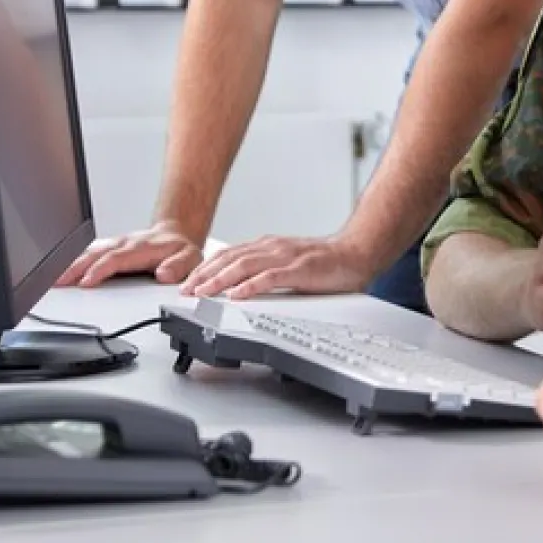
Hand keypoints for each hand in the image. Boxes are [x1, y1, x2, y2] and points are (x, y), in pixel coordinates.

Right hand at [56, 220, 203, 287]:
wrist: (176, 236)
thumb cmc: (179, 250)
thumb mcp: (189, 258)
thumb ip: (178, 266)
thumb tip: (163, 274)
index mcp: (140, 248)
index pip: (115, 259)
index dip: (99, 270)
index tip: (85, 282)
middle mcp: (124, 245)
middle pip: (95, 254)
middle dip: (75, 267)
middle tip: (57, 282)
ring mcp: (114, 246)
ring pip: (88, 253)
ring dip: (70, 265)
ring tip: (52, 280)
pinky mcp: (109, 249)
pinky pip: (89, 254)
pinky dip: (73, 262)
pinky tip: (61, 274)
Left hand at [178, 233, 380, 300]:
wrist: (357, 253)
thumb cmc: (325, 263)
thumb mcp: (287, 263)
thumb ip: (264, 270)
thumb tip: (237, 285)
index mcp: (268, 246)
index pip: (228, 255)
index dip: (205, 268)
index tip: (187, 283)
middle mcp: (273, 247)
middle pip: (230, 259)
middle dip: (204, 275)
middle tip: (185, 291)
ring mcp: (287, 257)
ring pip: (245, 266)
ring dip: (220, 280)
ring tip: (203, 293)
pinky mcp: (301, 269)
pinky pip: (271, 278)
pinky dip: (251, 286)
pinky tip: (237, 295)